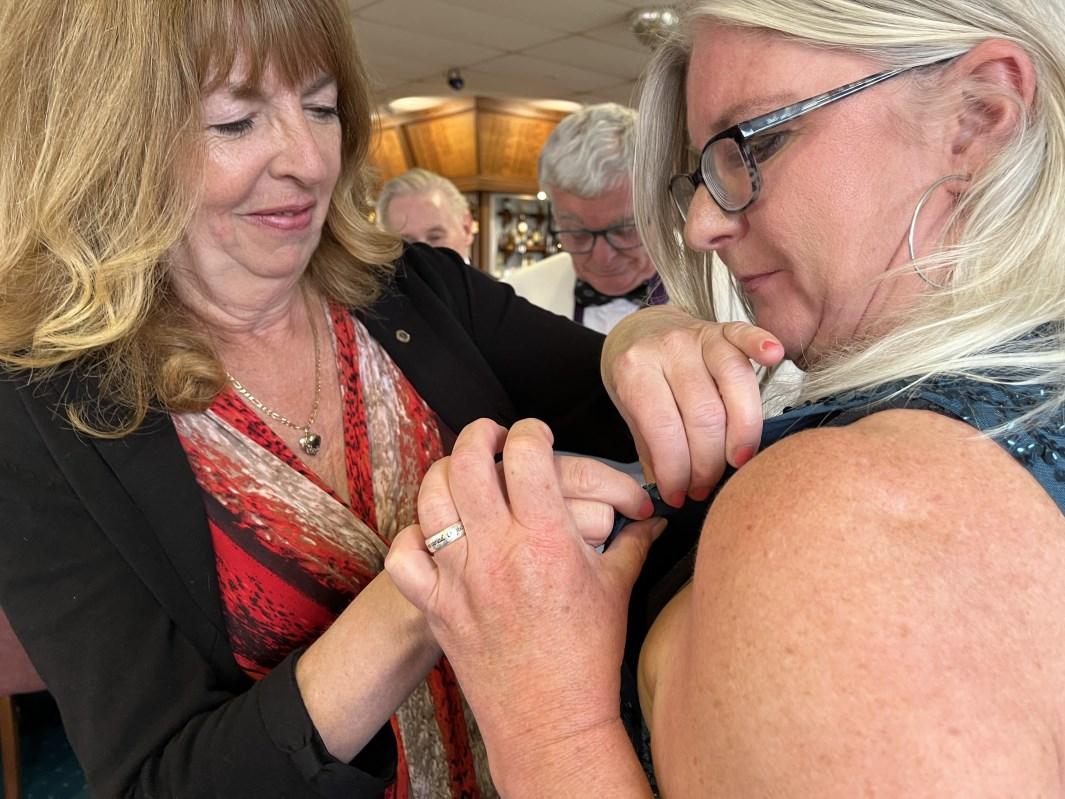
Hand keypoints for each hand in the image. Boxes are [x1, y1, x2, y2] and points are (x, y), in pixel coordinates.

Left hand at [385, 419, 665, 782]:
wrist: (551, 719)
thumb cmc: (587, 658)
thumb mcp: (617, 590)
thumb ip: (635, 544)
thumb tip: (656, 519)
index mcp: (546, 540)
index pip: (526, 454)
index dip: (531, 431)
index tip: (537, 435)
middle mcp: (497, 551)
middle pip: (467, 461)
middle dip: (480, 435)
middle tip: (493, 437)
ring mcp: (460, 577)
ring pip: (431, 498)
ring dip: (444, 474)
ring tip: (462, 473)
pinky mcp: (436, 605)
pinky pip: (404, 556)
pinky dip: (412, 536)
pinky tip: (433, 532)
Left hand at [600, 307, 784, 505]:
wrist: (636, 331)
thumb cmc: (636, 380)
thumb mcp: (629, 413)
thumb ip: (651, 449)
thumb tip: (672, 496)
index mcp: (635, 371)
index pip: (664, 429)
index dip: (676, 471)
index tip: (680, 496)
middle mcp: (668, 349)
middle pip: (704, 415)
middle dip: (709, 463)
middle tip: (705, 487)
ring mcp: (698, 336)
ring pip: (734, 385)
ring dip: (742, 434)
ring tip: (737, 463)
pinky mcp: (723, 329)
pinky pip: (747, 335)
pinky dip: (762, 345)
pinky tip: (774, 357)